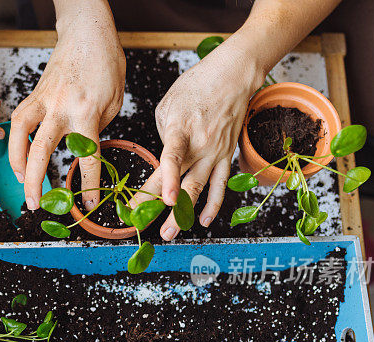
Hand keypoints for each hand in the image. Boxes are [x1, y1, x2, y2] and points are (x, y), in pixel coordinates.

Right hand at [9, 1, 123, 209]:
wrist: (88, 32)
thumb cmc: (105, 64)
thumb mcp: (113, 102)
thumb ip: (95, 129)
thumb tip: (81, 151)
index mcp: (86, 112)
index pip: (85, 157)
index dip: (86, 185)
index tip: (85, 204)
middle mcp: (60, 107)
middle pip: (40, 150)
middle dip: (35, 181)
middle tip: (34, 203)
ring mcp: (43, 99)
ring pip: (19, 133)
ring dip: (16, 161)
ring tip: (21, 181)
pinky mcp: (34, 94)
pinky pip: (19, 121)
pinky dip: (16, 141)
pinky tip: (21, 156)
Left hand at [129, 40, 266, 239]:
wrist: (232, 76)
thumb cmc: (196, 87)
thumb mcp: (167, 107)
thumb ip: (163, 136)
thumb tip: (162, 159)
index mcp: (181, 131)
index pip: (172, 159)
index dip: (165, 181)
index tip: (160, 200)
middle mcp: (201, 146)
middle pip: (180, 182)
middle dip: (159, 206)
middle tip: (141, 223)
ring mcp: (215, 153)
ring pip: (199, 190)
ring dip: (184, 214)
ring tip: (169, 233)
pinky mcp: (226, 156)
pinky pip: (220, 185)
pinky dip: (213, 205)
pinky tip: (203, 221)